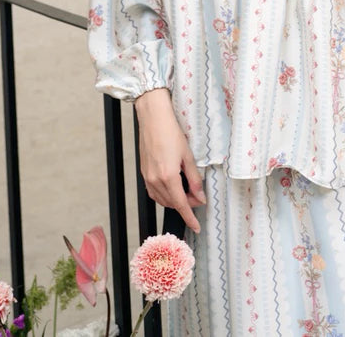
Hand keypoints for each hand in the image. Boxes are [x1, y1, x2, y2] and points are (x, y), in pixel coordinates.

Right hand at [134, 88, 205, 233]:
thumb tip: (200, 196)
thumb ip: (194, 179)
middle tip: (198, 197)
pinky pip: (154, 192)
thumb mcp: (188, 155)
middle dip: (186, 205)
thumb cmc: (170, 132)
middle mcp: (155, 180)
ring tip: (187, 191)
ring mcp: (147, 177)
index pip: (181, 205)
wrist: (153, 118)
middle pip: (172, 203)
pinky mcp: (144, 172)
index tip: (196, 226)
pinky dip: (164, 195)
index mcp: (168, 177)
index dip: (190, 217)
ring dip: (175, 200)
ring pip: (162, 199)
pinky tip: (173, 188)